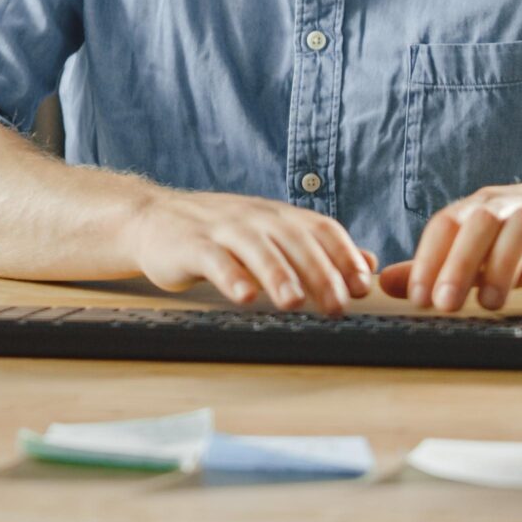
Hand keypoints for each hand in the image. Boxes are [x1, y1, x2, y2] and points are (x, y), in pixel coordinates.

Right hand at [125, 190, 378, 315]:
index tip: (363, 286)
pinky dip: (230, 276)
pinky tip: (244, 297)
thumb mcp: (269, 234)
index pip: (320, 229)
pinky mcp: (190, 244)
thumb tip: (369, 262)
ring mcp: (221, 228)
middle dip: (319, 273)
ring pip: (256, 247)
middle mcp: (254, 217)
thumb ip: (315, 248)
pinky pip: (213, 258)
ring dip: (277, 274)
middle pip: (294, 240)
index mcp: (277, 215)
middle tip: (337, 306)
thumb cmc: (218, 234)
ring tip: (293, 302)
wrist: (152, 219)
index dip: (344, 255)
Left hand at [378, 182, 521, 311]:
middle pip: (482, 222)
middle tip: (445, 305)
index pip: (449, 222)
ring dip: (502, 267)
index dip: (429, 257)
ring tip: (488, 305)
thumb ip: (441, 265)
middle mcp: (518, 204)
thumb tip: (387, 284)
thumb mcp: (488, 251)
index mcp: (487, 205)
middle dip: (459, 263)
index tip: (417, 297)